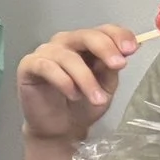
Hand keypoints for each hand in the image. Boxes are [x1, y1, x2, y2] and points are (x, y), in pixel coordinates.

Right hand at [17, 25, 141, 142]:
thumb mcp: (106, 86)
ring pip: (67, 56)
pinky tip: (73, 95)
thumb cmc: (83, 106)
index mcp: (86, 45)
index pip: (103, 30)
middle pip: (85, 35)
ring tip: (97, 99)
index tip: (131, 49)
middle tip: (118, 65)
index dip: (118, 36)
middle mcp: (65, 43)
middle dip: (105, 48)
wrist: (60, 129)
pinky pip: (47, 67)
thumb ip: (111, 67)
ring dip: (86, 78)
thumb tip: (126, 50)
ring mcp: (45, 53)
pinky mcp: (28, 66)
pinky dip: (63, 80)